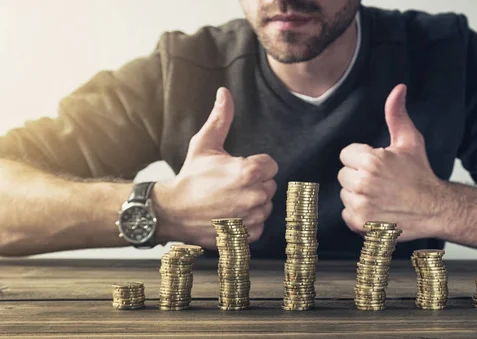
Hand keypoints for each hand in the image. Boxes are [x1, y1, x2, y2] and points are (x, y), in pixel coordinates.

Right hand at [154, 87, 277, 248]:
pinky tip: (230, 216)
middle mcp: (254, 195)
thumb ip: (220, 118)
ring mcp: (251, 217)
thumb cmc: (190, 177)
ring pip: (265, 206)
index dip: (255, 165)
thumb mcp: (204, 144)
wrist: (172, 211)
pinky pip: (258, 226)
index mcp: (249, 171)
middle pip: (269, 186)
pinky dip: (248, 223)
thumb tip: (224, 93)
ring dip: (252, 203)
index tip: (238, 169)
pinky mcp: (246, 235)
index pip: (270, 165)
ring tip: (230, 200)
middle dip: (254, 184)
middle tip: (231, 185)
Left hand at [338, 84, 446, 241]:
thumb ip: (396, 115)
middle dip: (358, 175)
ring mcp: (361, 206)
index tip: (378, 165)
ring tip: (380, 195)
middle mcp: (363, 184)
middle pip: (343, 174)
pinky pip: (346, 214)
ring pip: (345, 194)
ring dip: (358, 195)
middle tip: (380, 181)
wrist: (435, 208)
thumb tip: (398, 89)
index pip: (346, 154)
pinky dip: (358, 214)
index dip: (361, 158)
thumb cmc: (421, 174)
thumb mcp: (410, 141)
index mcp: (371, 161)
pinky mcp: (361, 224)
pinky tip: (376, 209)